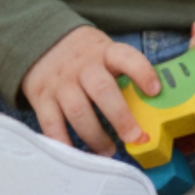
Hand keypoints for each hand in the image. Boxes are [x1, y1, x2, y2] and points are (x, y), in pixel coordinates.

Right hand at [21, 26, 162, 154]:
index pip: (126, 57)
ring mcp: (61, 82)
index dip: (142, 73)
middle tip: (134, 138)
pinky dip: (64, 144)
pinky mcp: (41, 97)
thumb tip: (152, 105)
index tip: (154, 91)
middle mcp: (82, 66)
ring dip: (96, 137)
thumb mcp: (104, 51)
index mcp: (104, 52)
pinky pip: (51, 125)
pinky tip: (77, 155)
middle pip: (102, 90)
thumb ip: (123, 72)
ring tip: (108, 151)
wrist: (40, 39)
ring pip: (79, 112)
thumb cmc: (84, 54)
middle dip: (121, 117)